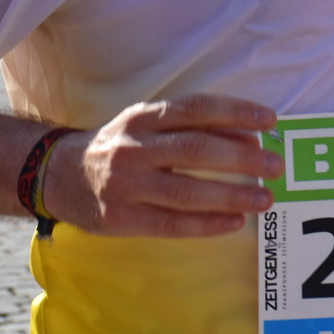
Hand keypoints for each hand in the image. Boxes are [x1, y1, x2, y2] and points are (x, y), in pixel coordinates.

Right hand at [44, 95, 280, 236]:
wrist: (58, 175)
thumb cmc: (121, 146)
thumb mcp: (149, 124)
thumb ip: (194, 127)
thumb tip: (250, 137)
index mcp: (143, 117)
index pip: (195, 109)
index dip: (235, 112)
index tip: (270, 121)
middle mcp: (133, 147)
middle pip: (195, 150)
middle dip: (242, 159)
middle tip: (275, 166)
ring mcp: (124, 185)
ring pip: (186, 191)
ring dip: (231, 195)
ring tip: (265, 198)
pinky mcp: (120, 218)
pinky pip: (171, 224)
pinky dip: (207, 224)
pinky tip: (234, 222)